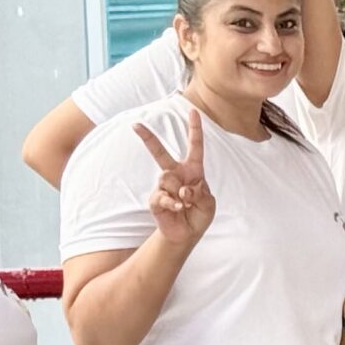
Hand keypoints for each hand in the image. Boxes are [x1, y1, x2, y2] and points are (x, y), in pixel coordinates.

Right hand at [135, 114, 215, 246]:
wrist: (187, 233)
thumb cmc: (199, 214)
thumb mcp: (208, 202)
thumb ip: (200, 192)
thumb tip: (184, 189)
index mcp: (192, 170)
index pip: (195, 146)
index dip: (195, 129)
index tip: (193, 111)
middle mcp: (175, 174)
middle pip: (160, 153)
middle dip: (148, 138)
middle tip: (135, 125)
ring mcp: (164, 186)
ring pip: (168, 178)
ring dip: (181, 193)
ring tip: (186, 204)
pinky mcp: (156, 199)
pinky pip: (163, 196)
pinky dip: (174, 204)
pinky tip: (179, 209)